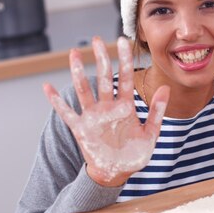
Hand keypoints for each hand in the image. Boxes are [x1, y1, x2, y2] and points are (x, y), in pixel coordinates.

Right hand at [43, 36, 169, 186]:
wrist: (117, 173)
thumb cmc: (134, 154)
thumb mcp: (151, 133)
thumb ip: (157, 111)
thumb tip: (166, 87)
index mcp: (126, 107)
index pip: (125, 78)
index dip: (124, 60)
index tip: (123, 41)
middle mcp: (108, 107)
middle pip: (104, 78)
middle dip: (101, 58)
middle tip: (97, 39)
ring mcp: (93, 117)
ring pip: (85, 90)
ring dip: (78, 72)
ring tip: (75, 53)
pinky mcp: (81, 128)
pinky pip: (66, 113)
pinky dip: (56, 101)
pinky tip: (47, 87)